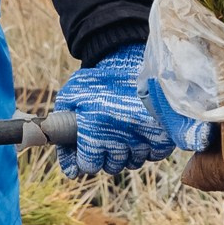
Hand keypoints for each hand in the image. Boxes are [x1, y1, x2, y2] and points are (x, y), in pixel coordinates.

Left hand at [55, 48, 179, 176]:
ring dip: (126, 152)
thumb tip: (63, 160)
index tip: (87, 150)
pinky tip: (140, 131)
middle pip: (111, 166)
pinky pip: (152, 154)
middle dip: (106, 155)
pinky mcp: (162, 134)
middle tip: (106, 137)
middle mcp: (118, 137)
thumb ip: (61, 125)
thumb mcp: (71, 95)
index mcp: (94, 129)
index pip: (88, 165)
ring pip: (133, 162)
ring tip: (123, 132)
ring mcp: (143, 137)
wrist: (132, 58)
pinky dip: (147, 147)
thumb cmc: (99, 79)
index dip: (85, 159)